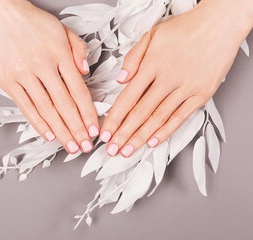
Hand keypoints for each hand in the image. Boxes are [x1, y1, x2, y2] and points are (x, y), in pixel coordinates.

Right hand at [0, 0, 98, 153]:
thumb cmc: (30, 20)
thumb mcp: (61, 28)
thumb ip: (78, 49)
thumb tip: (85, 72)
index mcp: (60, 54)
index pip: (79, 91)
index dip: (88, 113)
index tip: (94, 129)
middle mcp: (43, 66)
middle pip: (64, 105)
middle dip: (77, 129)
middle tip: (85, 147)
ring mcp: (23, 74)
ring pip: (46, 109)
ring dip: (60, 131)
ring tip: (70, 146)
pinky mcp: (6, 80)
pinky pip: (25, 106)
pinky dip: (38, 123)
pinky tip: (48, 135)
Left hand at [100, 0, 252, 156]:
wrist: (220, 24)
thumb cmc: (185, 28)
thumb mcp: (152, 35)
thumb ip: (133, 58)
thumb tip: (121, 79)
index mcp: (152, 65)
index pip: (127, 98)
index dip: (114, 118)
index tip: (106, 132)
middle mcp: (168, 79)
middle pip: (140, 113)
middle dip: (123, 134)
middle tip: (112, 149)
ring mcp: (186, 88)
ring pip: (158, 118)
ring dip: (140, 137)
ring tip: (128, 150)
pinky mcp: (201, 94)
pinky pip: (180, 117)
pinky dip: (166, 131)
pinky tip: (153, 141)